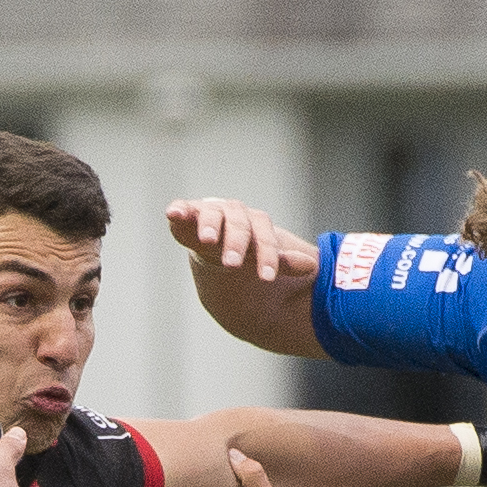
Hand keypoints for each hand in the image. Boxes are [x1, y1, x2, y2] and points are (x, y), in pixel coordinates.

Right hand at [166, 197, 318, 287]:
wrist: (219, 250)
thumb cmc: (247, 254)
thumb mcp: (264, 259)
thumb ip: (284, 262)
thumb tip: (313, 264)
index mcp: (256, 224)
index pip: (265, 236)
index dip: (268, 256)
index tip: (267, 277)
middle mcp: (234, 214)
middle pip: (239, 226)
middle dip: (236, 244)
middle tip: (233, 264)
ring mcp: (210, 213)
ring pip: (212, 215)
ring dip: (210, 226)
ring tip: (208, 240)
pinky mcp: (187, 215)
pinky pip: (183, 209)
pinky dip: (178, 209)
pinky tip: (173, 213)